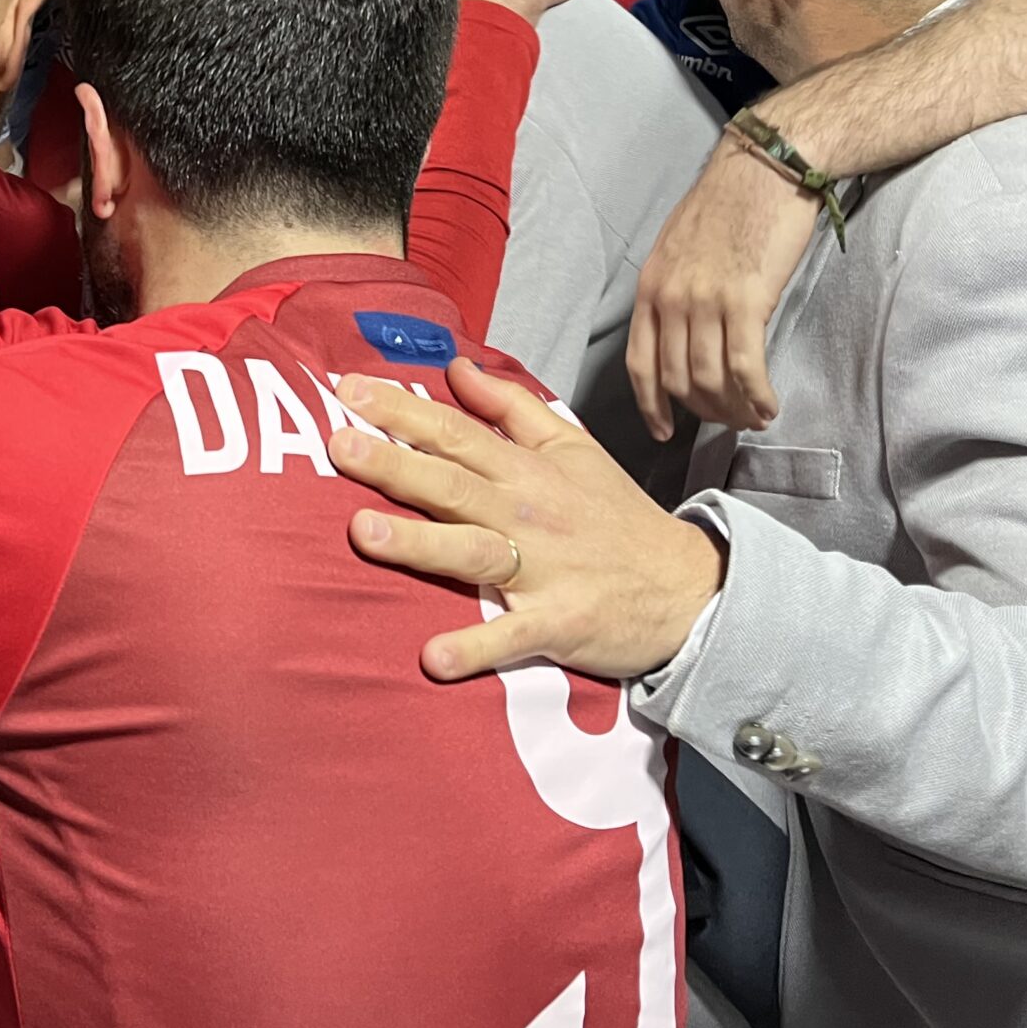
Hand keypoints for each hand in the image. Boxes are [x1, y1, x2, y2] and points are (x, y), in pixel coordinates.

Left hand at [326, 358, 726, 679]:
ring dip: (418, 544)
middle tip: (338, 445)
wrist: (688, 587)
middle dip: (394, 464)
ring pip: (471, 551)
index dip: (403, 410)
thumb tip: (458, 369)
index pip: (456, 432)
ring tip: (363, 533)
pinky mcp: (558, 623)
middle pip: (452, 483)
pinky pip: (511, 637)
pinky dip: (475, 648)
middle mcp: (527, 514)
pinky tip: (434, 658)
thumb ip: (511, 408)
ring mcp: (542, 570)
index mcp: (526, 470)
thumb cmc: (617, 517)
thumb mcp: (573, 447)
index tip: (350, 390)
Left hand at [627, 131, 818, 439]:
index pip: (639, 364)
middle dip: (705, 412)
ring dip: (735, 409)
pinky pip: (746, 368)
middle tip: (728, 421)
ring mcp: (706, 302)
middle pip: (678, 380)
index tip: (664, 430)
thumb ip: (673, 290)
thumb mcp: (678, 247)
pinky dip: (758, 396)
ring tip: (754, 418)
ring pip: (712, 380)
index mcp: (650, 287)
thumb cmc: (727, 204)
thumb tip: (680, 333)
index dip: (651, 405)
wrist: (764, 169)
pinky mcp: (746, 302)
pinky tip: (769, 406)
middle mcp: (671, 299)